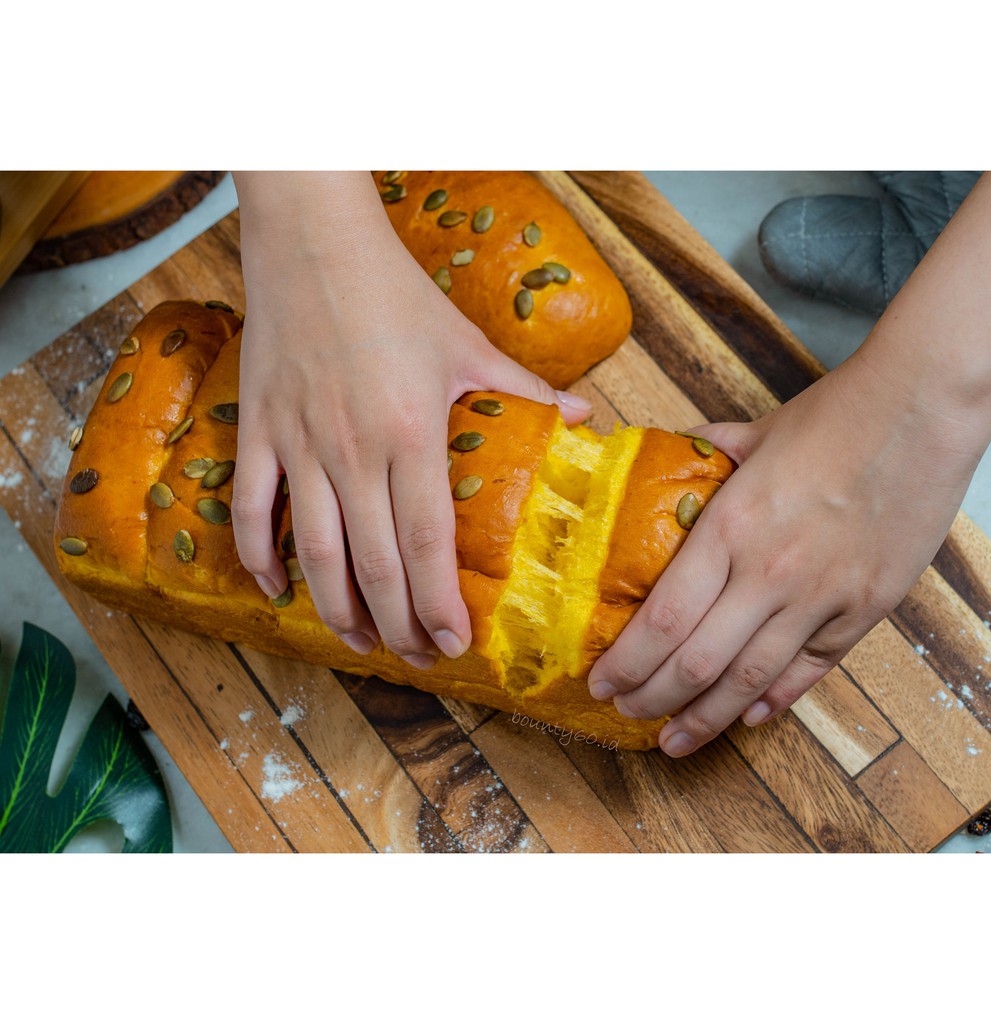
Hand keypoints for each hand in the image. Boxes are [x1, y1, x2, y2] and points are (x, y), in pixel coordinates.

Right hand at [231, 172, 590, 666]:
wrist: (314, 241)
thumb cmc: (395, 294)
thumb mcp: (467, 342)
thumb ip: (524, 390)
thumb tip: (586, 418)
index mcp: (412, 432)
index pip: (428, 542)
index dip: (439, 603)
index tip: (454, 644)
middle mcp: (353, 449)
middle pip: (373, 563)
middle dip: (397, 625)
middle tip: (417, 657)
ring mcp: (298, 443)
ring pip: (312, 551)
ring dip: (336, 608)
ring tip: (360, 642)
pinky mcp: (257, 430)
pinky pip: (249, 509)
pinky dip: (258, 557)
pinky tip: (277, 591)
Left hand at [587, 348, 990, 755]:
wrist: (921, 410)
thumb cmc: (834, 417)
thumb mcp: (751, 435)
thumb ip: (703, 455)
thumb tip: (671, 455)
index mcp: (730, 529)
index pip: (663, 620)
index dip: (628, 663)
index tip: (601, 681)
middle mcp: (769, 574)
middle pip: (697, 663)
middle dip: (652, 698)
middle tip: (626, 712)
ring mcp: (821, 598)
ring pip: (751, 682)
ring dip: (706, 719)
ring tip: (674, 741)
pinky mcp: (864, 609)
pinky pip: (811, 670)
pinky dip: (775, 700)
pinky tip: (746, 717)